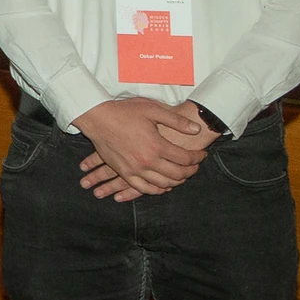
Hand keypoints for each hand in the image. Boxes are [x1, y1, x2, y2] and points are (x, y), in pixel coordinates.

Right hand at [75, 98, 209, 200]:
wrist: (98, 119)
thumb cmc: (125, 112)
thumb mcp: (153, 110)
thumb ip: (177, 121)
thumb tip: (196, 130)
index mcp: (156, 145)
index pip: (185, 158)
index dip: (197, 157)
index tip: (202, 154)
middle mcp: (147, 161)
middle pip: (177, 174)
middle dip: (191, 171)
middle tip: (195, 165)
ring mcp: (134, 169)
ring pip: (163, 184)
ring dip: (176, 181)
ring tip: (182, 175)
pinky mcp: (124, 172)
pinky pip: (143, 188)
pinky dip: (157, 190)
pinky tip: (163, 186)